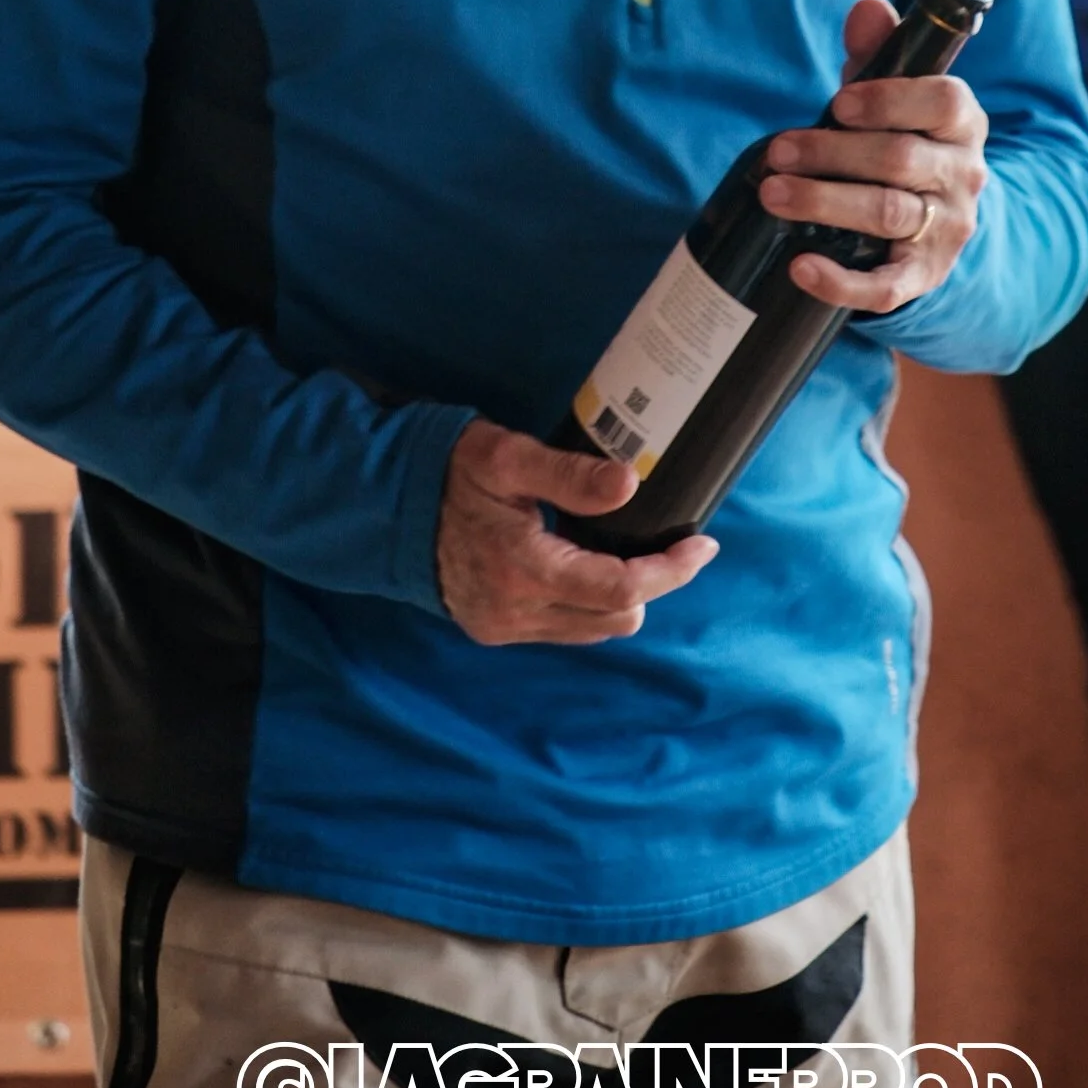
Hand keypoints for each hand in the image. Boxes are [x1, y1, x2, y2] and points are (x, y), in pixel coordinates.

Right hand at [436, 418, 717, 644]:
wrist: (385, 507)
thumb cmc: (449, 472)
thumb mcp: (507, 458)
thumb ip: (569, 475)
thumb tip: (629, 485)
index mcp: (525, 568)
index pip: (621, 589)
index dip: (670, 570)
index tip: (701, 544)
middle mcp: (518, 611)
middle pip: (617, 618)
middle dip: (650, 582)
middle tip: (665, 540)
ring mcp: (505, 627)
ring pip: (594, 629)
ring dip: (620, 596)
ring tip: (627, 550)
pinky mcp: (495, 629)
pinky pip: (564, 628)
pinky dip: (586, 602)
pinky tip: (585, 565)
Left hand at [759, 0, 987, 317]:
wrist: (941, 216)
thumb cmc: (905, 137)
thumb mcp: (900, 92)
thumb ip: (881, 51)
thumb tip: (867, 9)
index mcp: (963, 122)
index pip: (944, 103)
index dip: (890, 100)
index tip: (839, 104)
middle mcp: (964, 174)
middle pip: (900, 160)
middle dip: (832, 153)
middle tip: (778, 151)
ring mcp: (947, 228)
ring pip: (887, 214)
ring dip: (824, 202)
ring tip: (772, 193)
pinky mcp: (922, 275)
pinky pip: (887, 287)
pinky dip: (842, 281)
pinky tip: (801, 268)